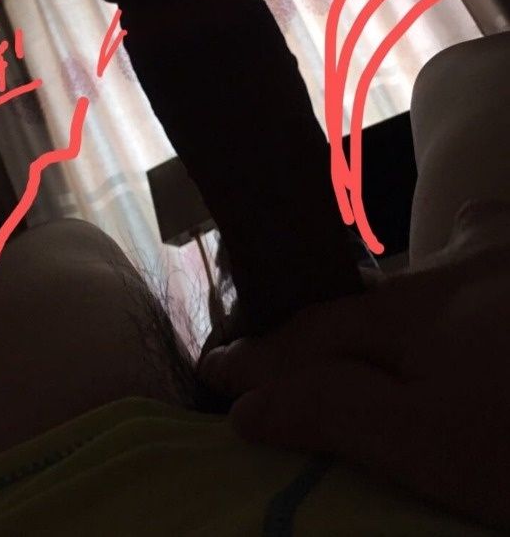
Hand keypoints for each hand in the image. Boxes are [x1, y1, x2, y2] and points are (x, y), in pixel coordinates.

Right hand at [199, 201, 509, 528]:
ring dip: (406, 287)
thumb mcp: (439, 446)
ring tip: (398, 314)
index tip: (211, 371)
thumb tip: (247, 403)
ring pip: (438, 260)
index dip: (260, 360)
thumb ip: (340, 412)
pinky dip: (475, 258)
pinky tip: (482, 268)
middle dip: (324, 324)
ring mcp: (504, 259)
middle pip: (368, 299)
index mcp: (419, 314)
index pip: (315, 338)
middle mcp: (458, 268)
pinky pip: (489, 247)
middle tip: (290, 355)